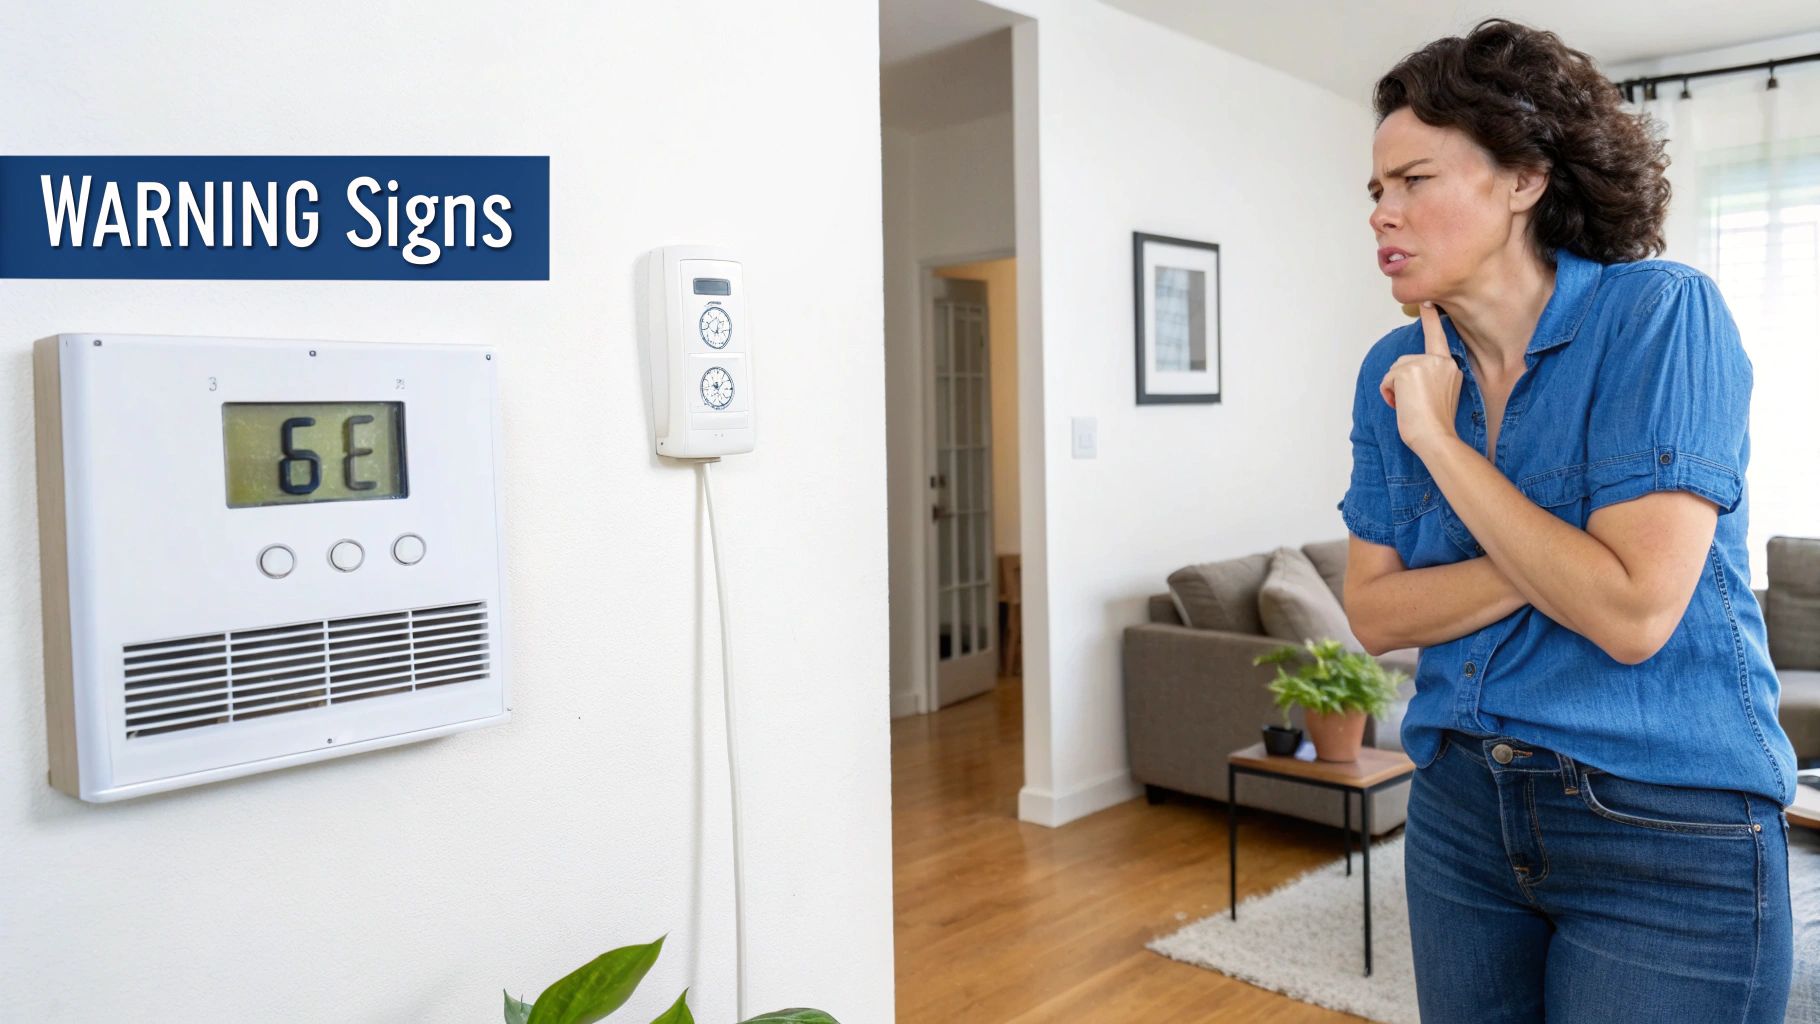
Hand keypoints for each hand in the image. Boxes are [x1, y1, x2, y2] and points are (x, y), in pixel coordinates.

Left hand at [1379, 300, 1461, 455]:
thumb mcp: (1441, 395)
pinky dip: (1389, 393)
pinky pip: (1388, 378)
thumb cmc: (1437, 424)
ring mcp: (1425, 363)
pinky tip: (1401, 404)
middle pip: (1406, 361)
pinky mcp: (1408, 369)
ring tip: (1410, 406)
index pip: (1439, 337)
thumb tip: (1410, 375)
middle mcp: (1440, 360)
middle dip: (1401, 382)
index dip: (1431, 318)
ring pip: (1396, 370)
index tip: (1427, 301)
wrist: (1436, 437)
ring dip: (1395, 389)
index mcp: (1450, 366)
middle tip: (1414, 404)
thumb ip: (1432, 378)